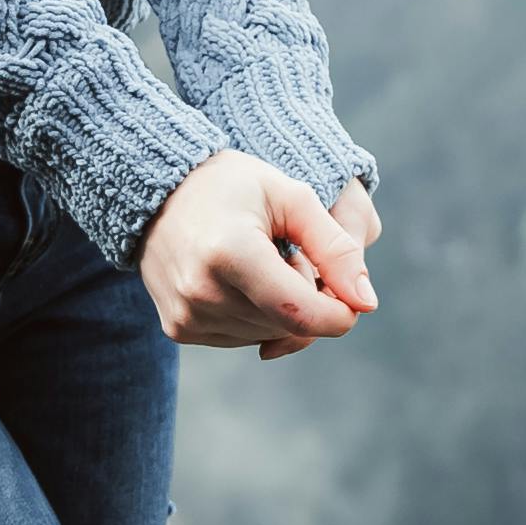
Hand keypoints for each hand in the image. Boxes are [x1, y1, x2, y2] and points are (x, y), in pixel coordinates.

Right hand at [141, 156, 378, 355]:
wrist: (159, 189)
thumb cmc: (233, 186)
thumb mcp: (291, 198)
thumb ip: (335, 248)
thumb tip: (366, 303)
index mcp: (230, 253)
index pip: (301, 313)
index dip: (339, 313)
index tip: (352, 296)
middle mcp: (202, 292)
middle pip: (288, 326)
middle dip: (309, 301)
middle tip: (295, 257)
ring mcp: (186, 315)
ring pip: (268, 336)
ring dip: (282, 309)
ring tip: (265, 263)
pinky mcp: (178, 329)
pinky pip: (241, 338)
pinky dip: (256, 315)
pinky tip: (243, 280)